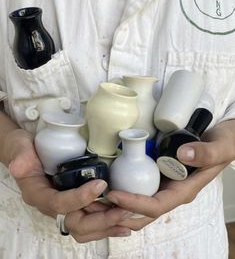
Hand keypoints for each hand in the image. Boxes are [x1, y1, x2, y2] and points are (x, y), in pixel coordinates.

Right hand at [6, 129, 132, 241]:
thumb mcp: (19, 148)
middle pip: (76, 224)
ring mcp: (64, 206)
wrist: (27, 152)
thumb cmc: (24, 150)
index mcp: (38, 195)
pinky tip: (123, 221)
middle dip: (101, 220)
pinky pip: (90, 221)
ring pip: (85, 228)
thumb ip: (20, 156)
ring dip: (107, 225)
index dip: (80, 198)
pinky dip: (107, 223)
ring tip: (128, 216)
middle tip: (124, 209)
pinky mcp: (74, 204)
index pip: (59, 204)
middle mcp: (52, 206)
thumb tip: (20, 166)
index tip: (101, 184)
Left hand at [106, 119, 234, 230]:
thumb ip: (205, 153)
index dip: (134, 203)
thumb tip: (182, 156)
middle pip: (141, 212)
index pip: (155, 206)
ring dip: (116, 205)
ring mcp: (163, 185)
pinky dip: (122, 191)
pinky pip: (138, 189)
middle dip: (118, 211)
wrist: (223, 139)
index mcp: (183, 190)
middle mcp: (171, 192)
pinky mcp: (158, 176)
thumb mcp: (220, 147)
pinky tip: (108, 183)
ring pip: (137, 204)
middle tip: (94, 203)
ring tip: (94, 197)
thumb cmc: (224, 144)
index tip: (113, 194)